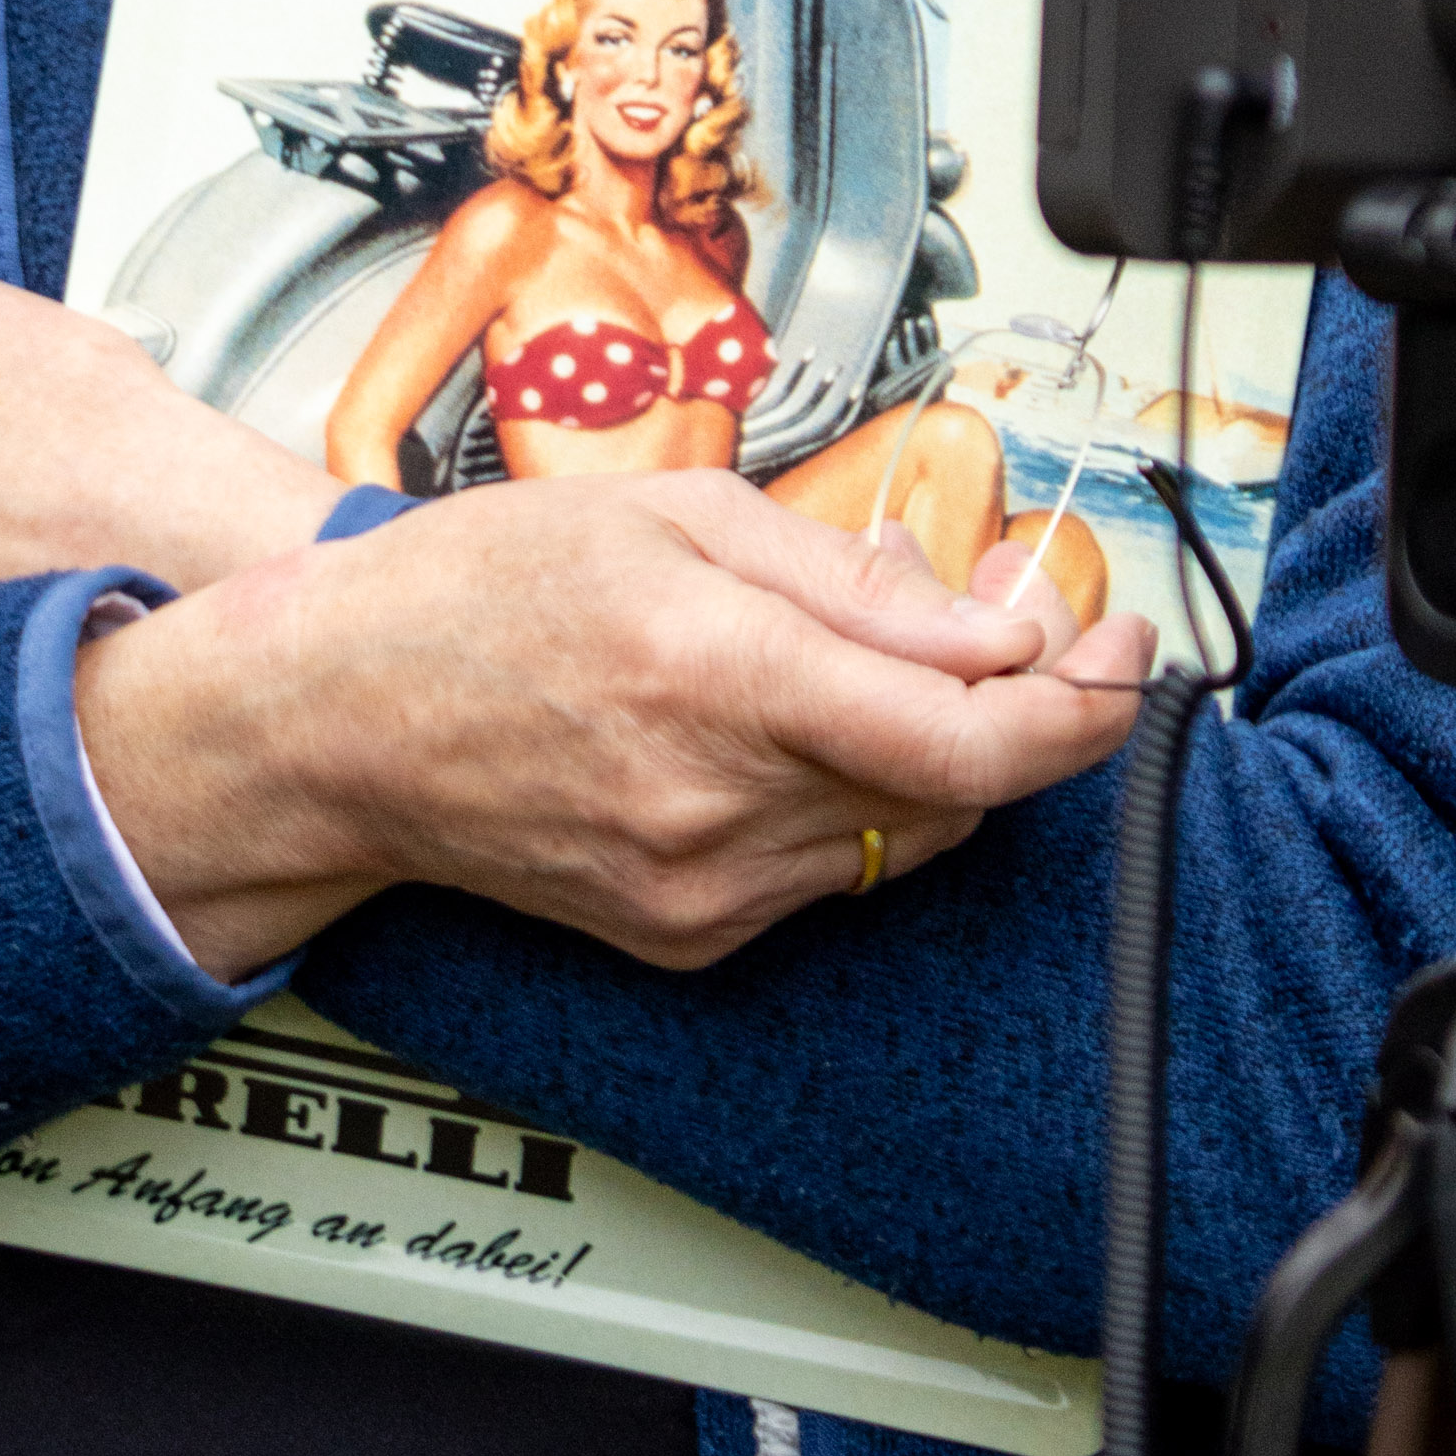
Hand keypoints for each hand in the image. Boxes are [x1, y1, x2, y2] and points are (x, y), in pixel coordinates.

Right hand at [75, 473, 1157, 982]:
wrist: (336, 723)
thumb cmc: (478, 592)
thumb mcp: (675, 516)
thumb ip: (849, 576)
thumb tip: (990, 617)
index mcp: (722, 673)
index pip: (974, 738)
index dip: (1083, 701)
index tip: (1119, 645)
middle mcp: (719, 806)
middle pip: (961, 795)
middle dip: (1023, 710)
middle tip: (1026, 624)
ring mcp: (701, 891)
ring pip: (905, 839)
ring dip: (937, 757)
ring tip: (883, 660)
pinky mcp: (683, 939)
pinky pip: (826, 877)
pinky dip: (850, 804)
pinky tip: (800, 731)